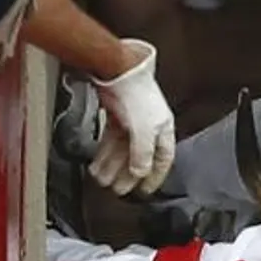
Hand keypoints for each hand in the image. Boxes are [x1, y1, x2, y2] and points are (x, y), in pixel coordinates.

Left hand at [88, 39, 175, 196]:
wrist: (117, 70)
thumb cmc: (136, 93)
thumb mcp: (144, 131)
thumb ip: (142, 155)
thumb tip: (139, 173)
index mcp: (163, 129)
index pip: (163, 159)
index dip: (155, 177)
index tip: (144, 190)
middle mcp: (149, 126)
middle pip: (139, 157)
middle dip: (127, 175)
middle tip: (118, 189)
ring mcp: (132, 120)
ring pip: (122, 149)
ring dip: (112, 166)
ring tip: (102, 179)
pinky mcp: (116, 114)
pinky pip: (110, 140)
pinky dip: (104, 153)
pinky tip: (97, 162)